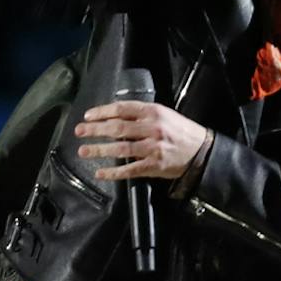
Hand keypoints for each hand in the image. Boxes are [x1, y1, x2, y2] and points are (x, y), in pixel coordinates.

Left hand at [73, 103, 210, 183]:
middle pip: (117, 127)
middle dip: (95, 130)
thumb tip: (116, 115)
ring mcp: (152, 148)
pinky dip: (113, 172)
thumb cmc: (181, 131)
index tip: (88, 116)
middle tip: (79, 132)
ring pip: (120, 148)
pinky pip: (129, 169)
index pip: (122, 108)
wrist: (201, 151)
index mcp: (153, 112)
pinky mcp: (154, 165)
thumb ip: (142, 114)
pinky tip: (100, 172)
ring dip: (99, 150)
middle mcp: (152, 128)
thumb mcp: (164, 114)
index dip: (102, 112)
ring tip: (83, 151)